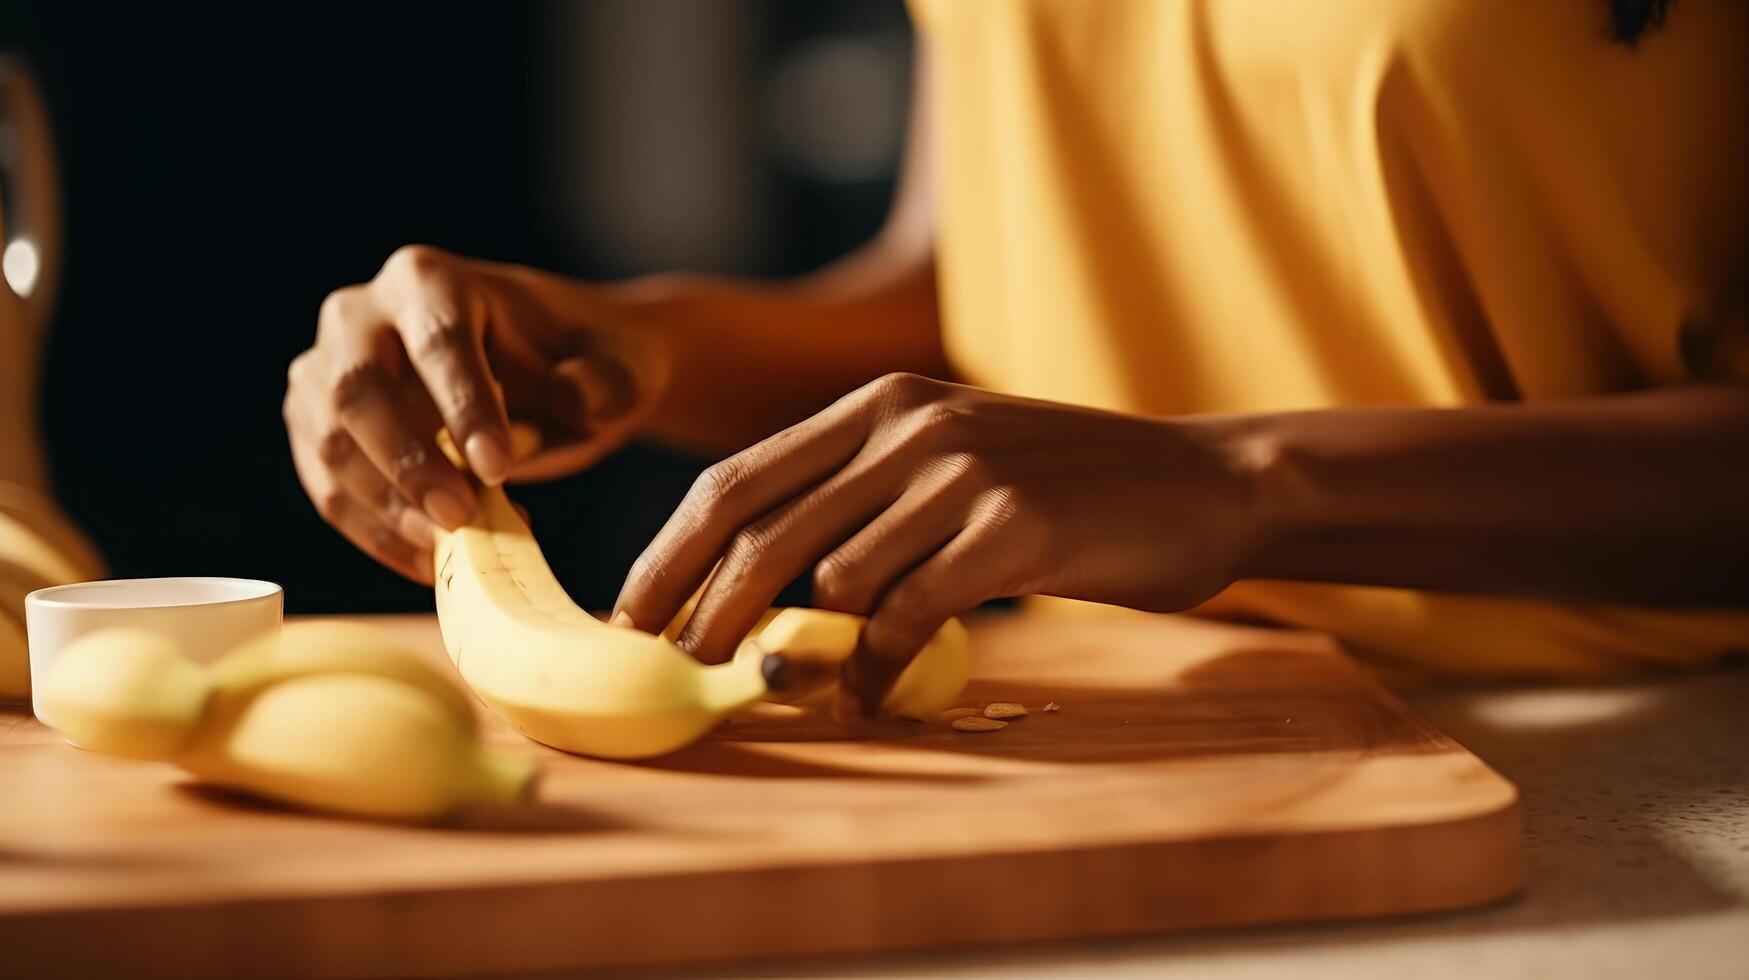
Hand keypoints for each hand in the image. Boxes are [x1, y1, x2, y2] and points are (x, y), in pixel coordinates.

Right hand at [284, 245, 668, 581]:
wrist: (561, 381)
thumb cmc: (586, 367)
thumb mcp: (618, 369)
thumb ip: (605, 381)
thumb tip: (571, 396)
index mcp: (431, 280)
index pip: (437, 340)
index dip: (463, 406)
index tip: (498, 467)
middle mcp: (362, 314)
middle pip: (358, 388)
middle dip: (406, 463)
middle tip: (461, 517)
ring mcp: (328, 372)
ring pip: (330, 444)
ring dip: (386, 509)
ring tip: (452, 549)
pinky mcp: (320, 430)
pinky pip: (329, 489)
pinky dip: (374, 534)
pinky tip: (431, 563)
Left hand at [612, 373, 1261, 713]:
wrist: (1204, 482)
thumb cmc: (1069, 486)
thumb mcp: (954, 458)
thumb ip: (864, 497)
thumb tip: (759, 583)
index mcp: (882, 401)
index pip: (738, 479)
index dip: (670, 552)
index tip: (635, 616)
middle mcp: (909, 424)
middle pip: (763, 532)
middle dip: (706, 610)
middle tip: (682, 670)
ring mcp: (963, 472)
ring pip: (834, 579)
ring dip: (808, 650)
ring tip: (808, 686)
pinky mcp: (1014, 528)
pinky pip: (909, 615)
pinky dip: (880, 669)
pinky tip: (875, 697)